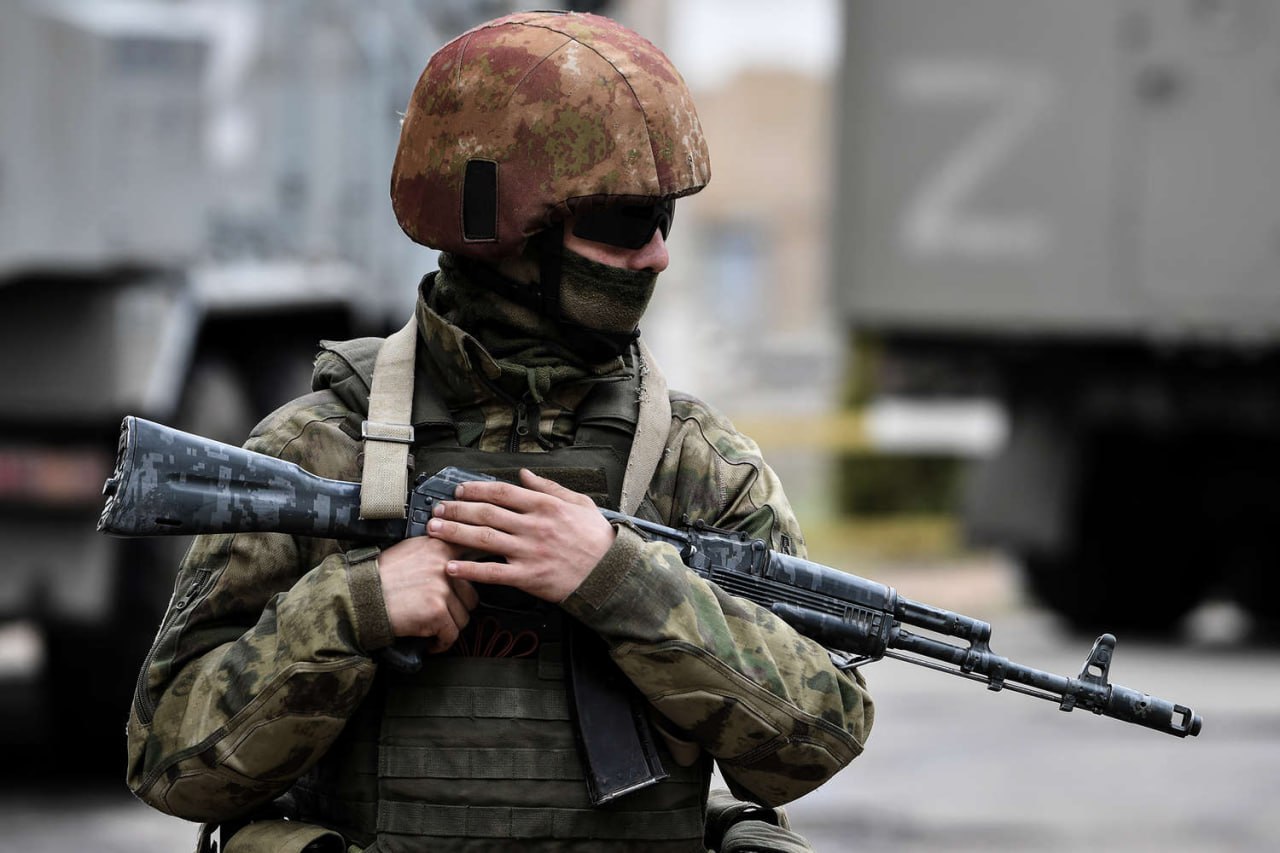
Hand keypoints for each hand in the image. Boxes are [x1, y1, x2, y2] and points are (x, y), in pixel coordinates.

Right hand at [377, 536, 479, 651]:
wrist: (358, 597)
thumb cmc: (380, 577)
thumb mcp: (412, 551)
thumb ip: (437, 552)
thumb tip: (461, 559)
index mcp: (440, 546)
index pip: (477, 553)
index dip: (482, 569)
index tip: (487, 577)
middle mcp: (445, 564)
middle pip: (472, 594)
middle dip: (457, 609)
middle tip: (440, 614)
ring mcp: (442, 588)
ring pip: (463, 616)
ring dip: (448, 626)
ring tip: (431, 628)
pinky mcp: (437, 611)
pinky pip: (451, 634)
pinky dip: (441, 643)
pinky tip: (430, 641)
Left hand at [426, 469, 616, 602]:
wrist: (610, 572)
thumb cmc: (596, 539)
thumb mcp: (579, 503)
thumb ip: (549, 487)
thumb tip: (525, 474)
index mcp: (544, 506)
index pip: (502, 492)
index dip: (476, 490)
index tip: (459, 491)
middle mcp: (533, 526)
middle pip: (486, 513)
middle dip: (456, 510)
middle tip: (437, 510)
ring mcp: (529, 551)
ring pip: (483, 539)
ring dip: (454, 534)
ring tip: (433, 531)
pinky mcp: (528, 576)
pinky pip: (492, 572)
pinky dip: (469, 569)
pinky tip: (451, 567)